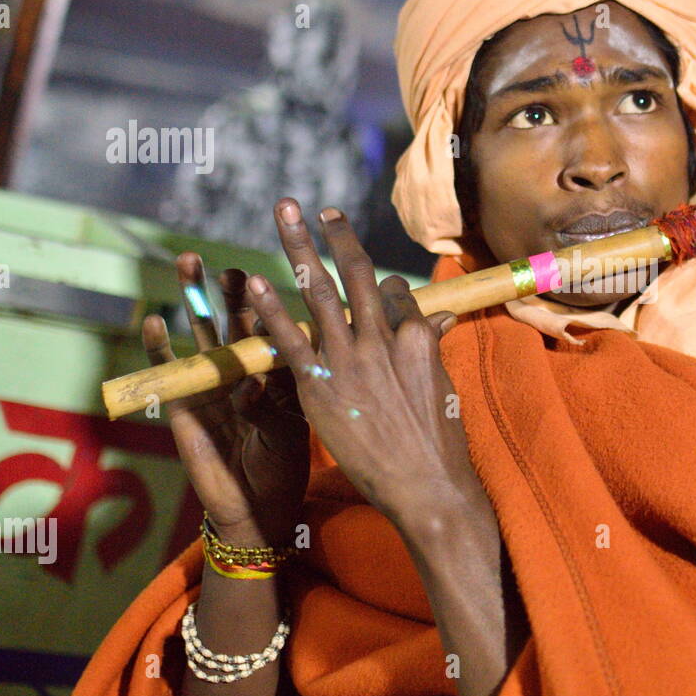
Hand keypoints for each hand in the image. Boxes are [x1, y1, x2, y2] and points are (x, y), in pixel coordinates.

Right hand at [143, 253, 309, 545]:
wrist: (256, 505)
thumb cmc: (282, 465)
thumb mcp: (288, 428)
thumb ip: (274, 401)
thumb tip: (260, 377)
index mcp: (275, 373)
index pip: (271, 329)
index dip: (270, 304)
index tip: (268, 281)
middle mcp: (243, 371)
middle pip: (235, 322)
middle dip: (232, 293)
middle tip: (230, 267)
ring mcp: (212, 383)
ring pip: (201, 332)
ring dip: (193, 299)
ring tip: (189, 263)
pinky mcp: (183, 402)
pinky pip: (168, 368)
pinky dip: (159, 346)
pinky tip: (153, 320)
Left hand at [244, 198, 478, 534]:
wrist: (428, 487)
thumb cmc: (440, 442)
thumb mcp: (443, 386)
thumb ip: (431, 347)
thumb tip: (440, 318)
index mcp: (417, 336)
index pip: (392, 294)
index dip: (378, 288)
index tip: (367, 286)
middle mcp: (384, 338)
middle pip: (358, 274)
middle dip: (338, 237)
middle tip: (319, 208)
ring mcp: (351, 360)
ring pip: (323, 292)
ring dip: (301, 248)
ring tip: (286, 215)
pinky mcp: (321, 388)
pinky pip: (291, 341)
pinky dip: (270, 311)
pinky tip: (253, 284)